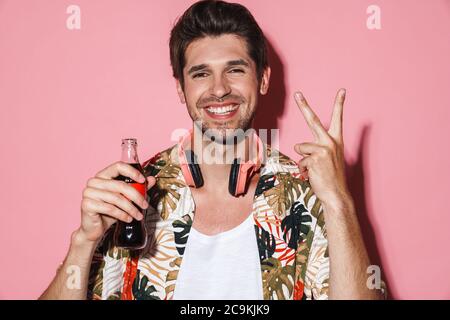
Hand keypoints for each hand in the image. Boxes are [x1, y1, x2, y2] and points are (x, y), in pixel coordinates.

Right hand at [77, 161, 155, 242]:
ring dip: (131, 208)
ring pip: (116, 198)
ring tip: (138, 215)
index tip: (143, 180)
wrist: (95, 229)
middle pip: (120, 185)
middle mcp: (94, 181)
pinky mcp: (87, 204)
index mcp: (102, 175)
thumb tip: (152, 179)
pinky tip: (128, 219)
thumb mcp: (125, 198)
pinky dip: (122, 215)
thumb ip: (137, 188)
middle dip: (136, 196)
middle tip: (145, 205)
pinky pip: (110, 208)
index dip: (132, 171)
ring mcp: (88, 192)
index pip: (118, 166)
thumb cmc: (109, 211)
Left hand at [294, 88, 350, 207]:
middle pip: (313, 120)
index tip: (342, 90)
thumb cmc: (330, 177)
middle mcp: (331, 142)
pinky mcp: (315, 157)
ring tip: (313, 169)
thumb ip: (316, 148)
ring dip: (302, 159)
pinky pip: (300, 160)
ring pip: (300, 147)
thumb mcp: (327, 158)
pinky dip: (302, 168)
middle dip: (304, 105)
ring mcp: (323, 149)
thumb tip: (298, 147)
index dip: (339, 104)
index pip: (338, 119)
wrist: (335, 193)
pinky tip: (312, 174)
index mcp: (336, 141)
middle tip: (297, 93)